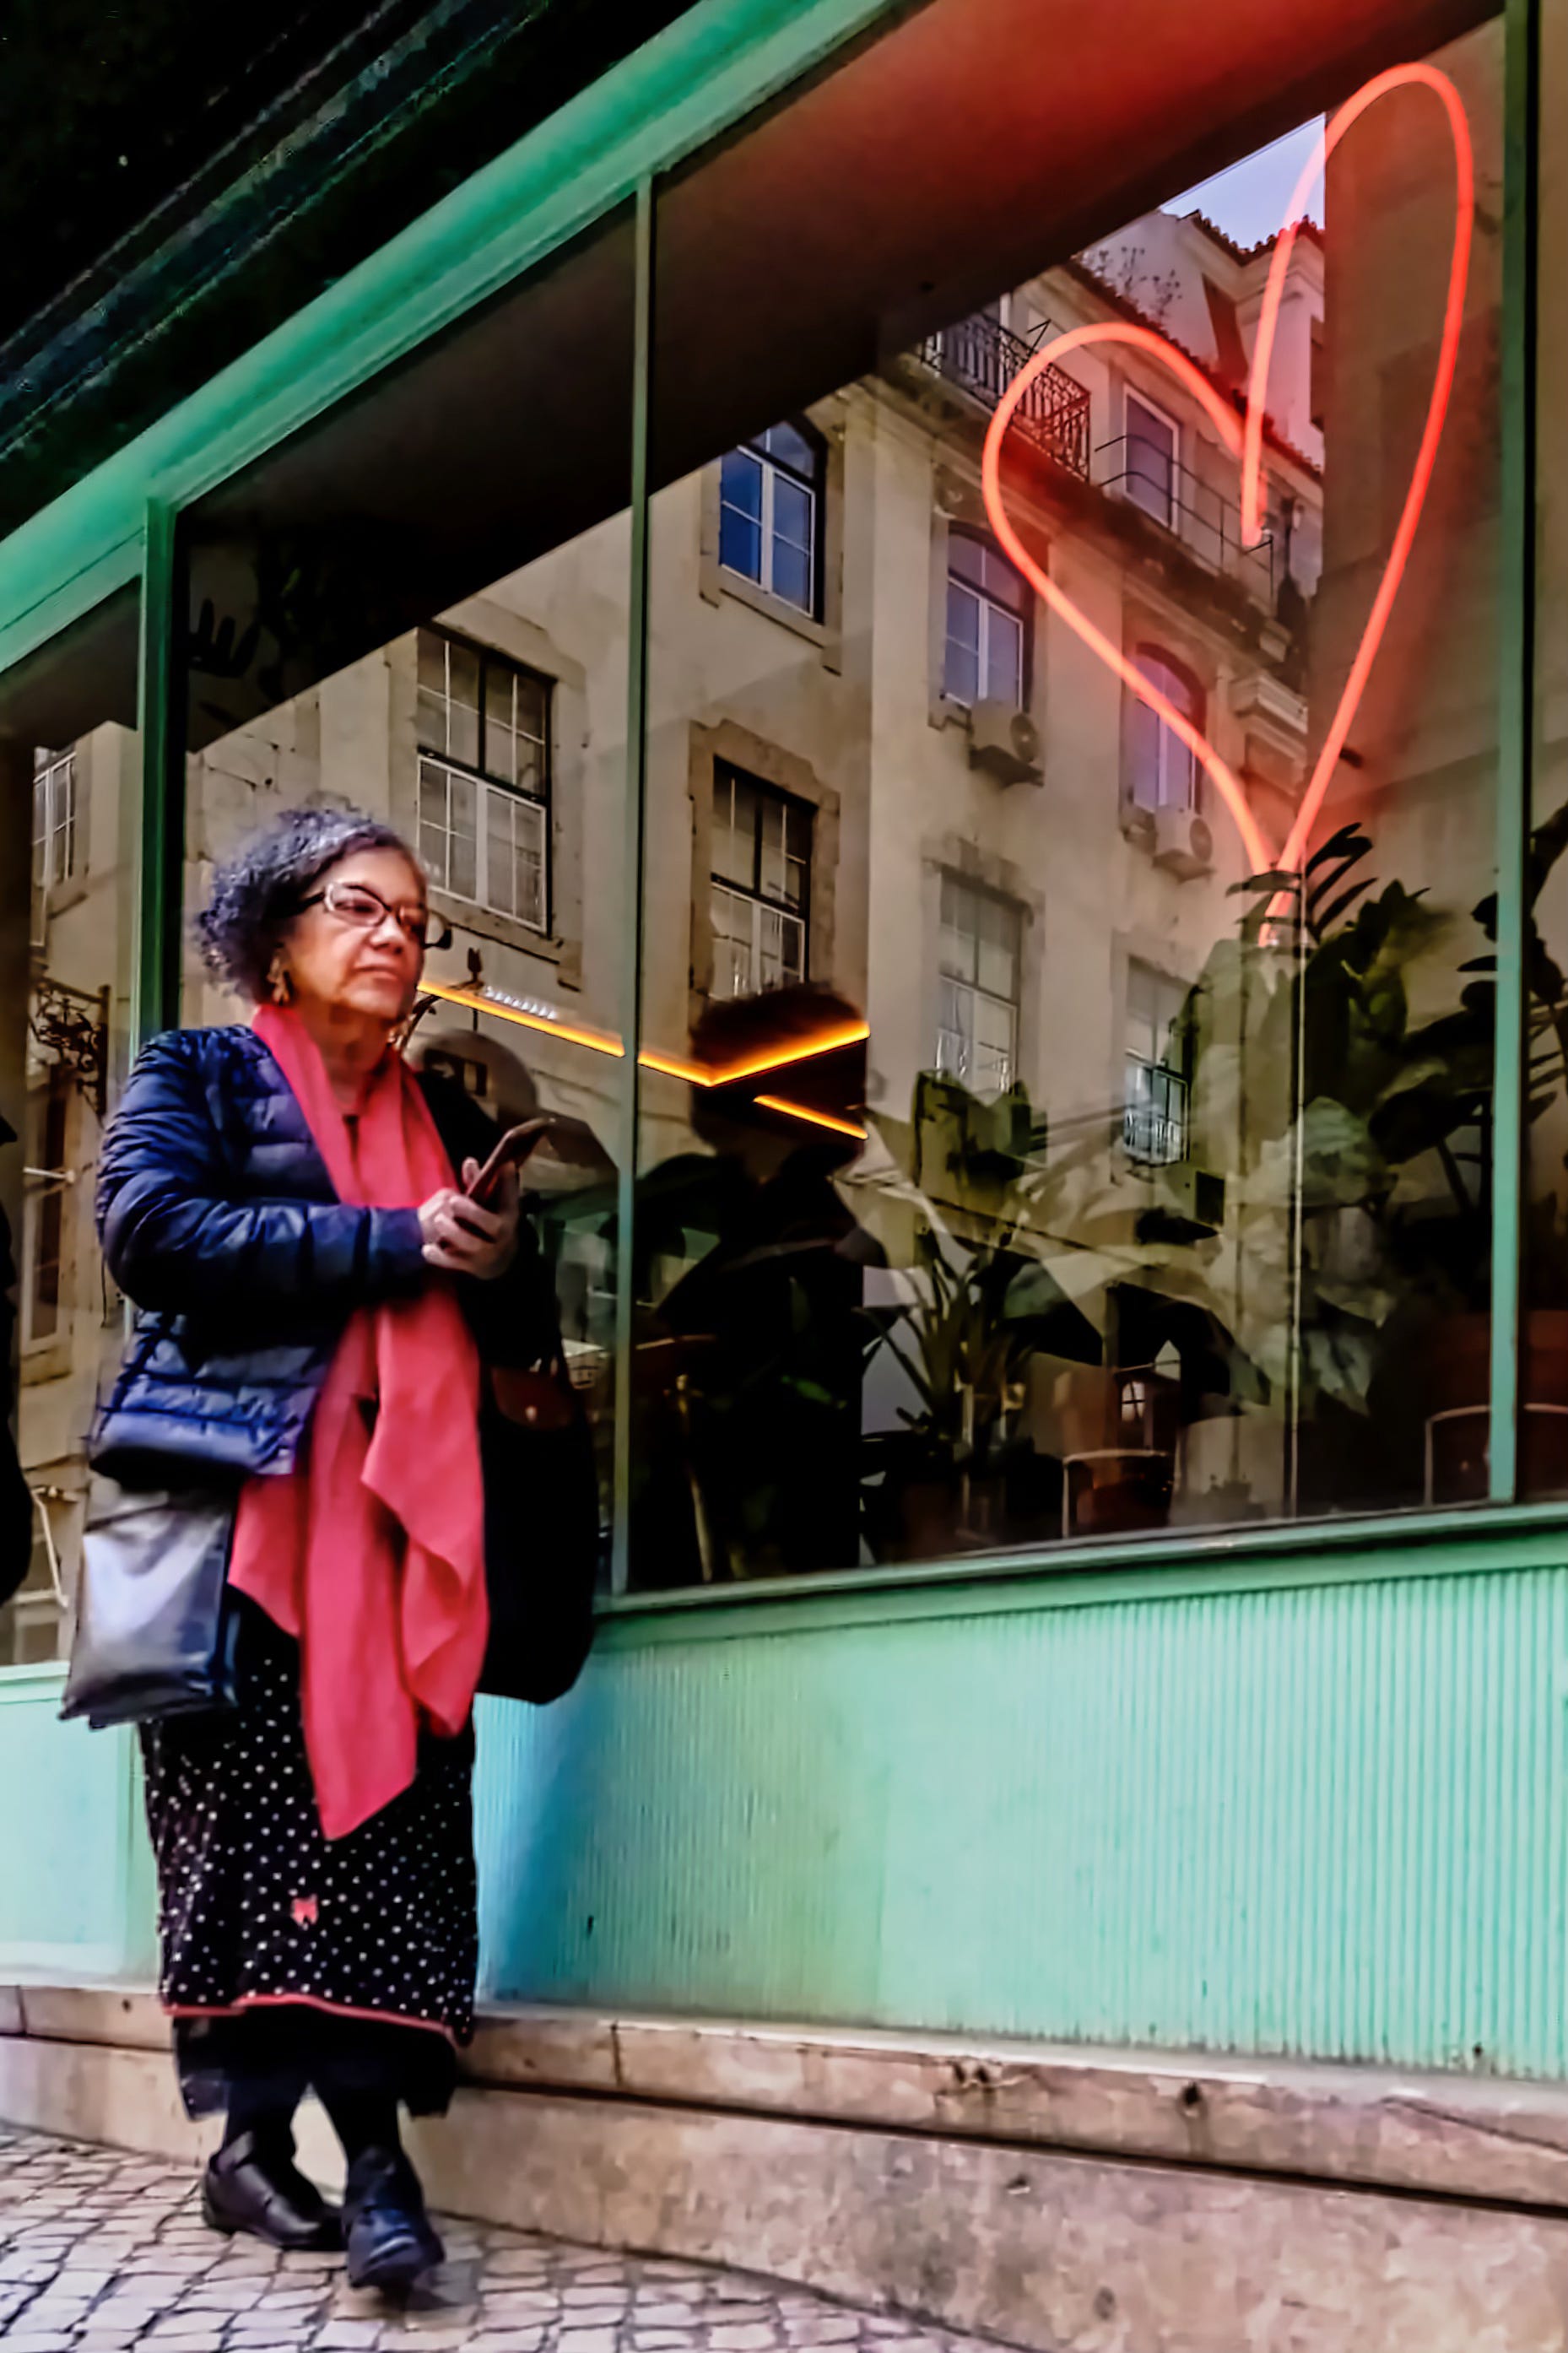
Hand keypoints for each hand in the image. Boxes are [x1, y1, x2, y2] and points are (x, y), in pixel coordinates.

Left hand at [419, 1163, 519, 1279]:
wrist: (498, 1262)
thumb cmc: (490, 1224)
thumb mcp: (490, 1205)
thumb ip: (477, 1184)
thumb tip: (469, 1161)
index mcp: (509, 1215)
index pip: (512, 1198)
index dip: (509, 1182)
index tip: (505, 1164)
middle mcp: (503, 1235)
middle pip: (492, 1225)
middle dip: (473, 1212)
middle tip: (452, 1200)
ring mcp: (489, 1253)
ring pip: (473, 1245)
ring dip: (454, 1232)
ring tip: (438, 1220)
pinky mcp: (473, 1267)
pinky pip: (456, 1263)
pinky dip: (441, 1257)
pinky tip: (427, 1248)